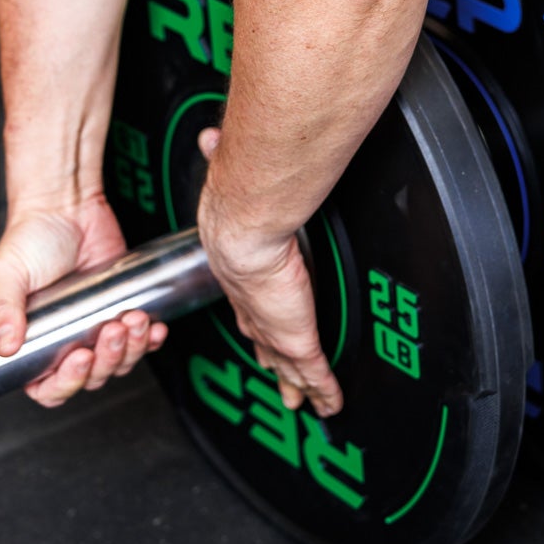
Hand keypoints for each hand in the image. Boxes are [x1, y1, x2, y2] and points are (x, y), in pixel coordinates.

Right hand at [0, 193, 166, 407]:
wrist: (67, 205)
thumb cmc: (29, 238)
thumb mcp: (5, 274)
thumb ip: (3, 309)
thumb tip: (6, 346)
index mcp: (31, 344)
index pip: (47, 388)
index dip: (66, 384)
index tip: (79, 359)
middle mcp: (63, 342)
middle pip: (90, 378)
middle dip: (106, 361)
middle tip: (111, 330)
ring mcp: (94, 329)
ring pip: (117, 363)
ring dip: (130, 349)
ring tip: (131, 319)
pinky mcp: (119, 311)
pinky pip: (139, 341)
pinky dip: (148, 339)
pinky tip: (153, 327)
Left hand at [195, 129, 344, 416]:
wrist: (245, 229)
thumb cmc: (238, 208)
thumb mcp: (230, 184)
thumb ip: (223, 160)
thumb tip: (211, 138)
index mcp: (242, 278)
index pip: (248, 310)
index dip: (255, 325)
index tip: (259, 333)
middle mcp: (255, 309)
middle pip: (265, 349)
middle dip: (273, 368)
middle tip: (281, 385)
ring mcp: (275, 328)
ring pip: (289, 369)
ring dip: (297, 387)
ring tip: (307, 404)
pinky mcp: (297, 339)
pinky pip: (314, 374)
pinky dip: (323, 391)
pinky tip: (332, 404)